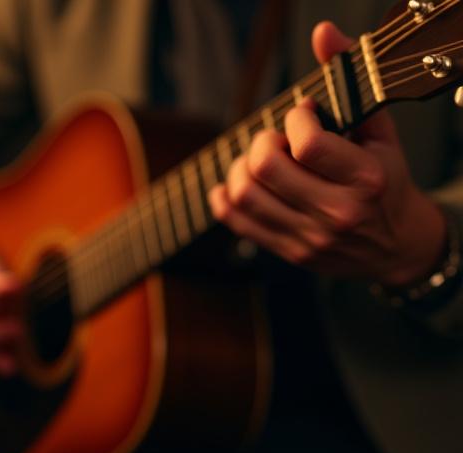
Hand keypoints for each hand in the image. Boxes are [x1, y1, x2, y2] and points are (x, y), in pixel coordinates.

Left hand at [209, 22, 445, 285]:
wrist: (395, 247)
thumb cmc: (386, 184)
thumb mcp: (380, 134)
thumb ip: (350, 82)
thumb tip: (322, 35)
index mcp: (364, 179)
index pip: (307, 143)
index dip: (295, 118)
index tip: (304, 116)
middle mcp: (336, 213)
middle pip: (265, 167)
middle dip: (263, 141)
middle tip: (276, 140)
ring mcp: (309, 237)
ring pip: (245, 195)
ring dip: (241, 168)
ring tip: (259, 161)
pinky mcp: (289, 252)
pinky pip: (236, 222)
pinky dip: (223, 198)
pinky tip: (232, 185)